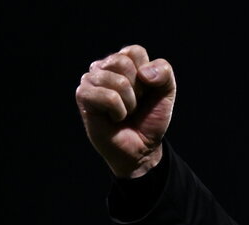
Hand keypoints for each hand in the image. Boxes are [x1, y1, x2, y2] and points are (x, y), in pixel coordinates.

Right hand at [75, 44, 175, 177]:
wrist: (141, 148)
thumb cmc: (149, 119)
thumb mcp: (166, 94)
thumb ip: (164, 73)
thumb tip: (143, 72)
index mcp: (122, 61)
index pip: (135, 51)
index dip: (148, 76)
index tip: (145, 93)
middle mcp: (103, 66)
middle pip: (124, 63)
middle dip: (137, 90)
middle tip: (133, 104)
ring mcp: (90, 80)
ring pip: (118, 81)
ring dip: (129, 104)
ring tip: (124, 113)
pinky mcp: (83, 96)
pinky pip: (109, 96)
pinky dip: (119, 111)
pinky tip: (113, 118)